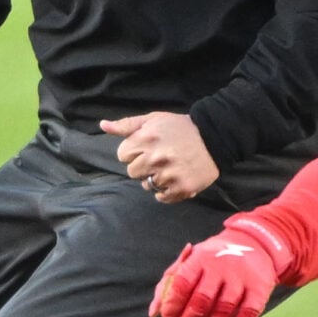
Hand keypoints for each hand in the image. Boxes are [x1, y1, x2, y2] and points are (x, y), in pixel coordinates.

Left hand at [99, 111, 219, 204]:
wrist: (214, 137)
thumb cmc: (180, 127)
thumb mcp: (153, 120)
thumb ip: (126, 125)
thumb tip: (102, 125)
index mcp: (147, 138)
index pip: (123, 155)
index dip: (133, 152)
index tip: (146, 148)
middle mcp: (156, 157)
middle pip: (132, 172)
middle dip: (142, 166)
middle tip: (158, 159)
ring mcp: (169, 174)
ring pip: (147, 185)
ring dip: (155, 179)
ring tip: (168, 168)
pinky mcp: (182, 187)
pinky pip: (162, 196)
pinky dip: (166, 191)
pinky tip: (174, 178)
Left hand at [151, 228, 278, 316]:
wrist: (254, 244)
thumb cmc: (212, 260)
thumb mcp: (189, 262)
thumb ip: (168, 284)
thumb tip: (154, 314)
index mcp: (201, 257)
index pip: (182, 284)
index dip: (172, 305)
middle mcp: (222, 266)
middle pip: (201, 302)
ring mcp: (242, 278)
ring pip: (222, 313)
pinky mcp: (260, 291)